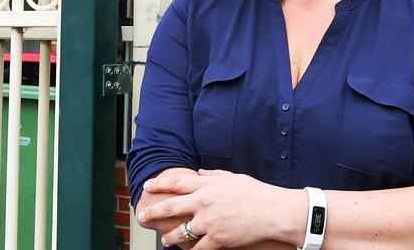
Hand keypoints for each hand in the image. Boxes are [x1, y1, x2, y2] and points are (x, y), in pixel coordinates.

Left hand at [138, 169, 303, 249]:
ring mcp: (209, 222)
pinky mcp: (217, 239)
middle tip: (141, 216)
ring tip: (165, 240)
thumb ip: (213, 174)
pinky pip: (197, 249)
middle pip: (170, 207)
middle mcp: (204, 202)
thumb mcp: (233, 178)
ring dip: (169, 237)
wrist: (272, 212)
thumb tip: (200, 171)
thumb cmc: (255, 192)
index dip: (160, 184)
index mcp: (208, 185)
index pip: (177, 182)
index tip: (149, 186)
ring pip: (180, 232)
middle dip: (152, 212)